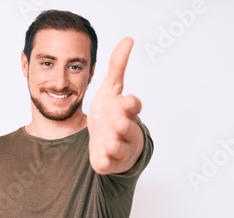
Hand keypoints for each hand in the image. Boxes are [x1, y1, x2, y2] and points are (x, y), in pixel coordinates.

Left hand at [88, 37, 143, 174]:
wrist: (107, 141)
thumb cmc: (111, 114)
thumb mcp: (111, 89)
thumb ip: (117, 66)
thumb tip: (128, 39)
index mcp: (125, 111)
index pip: (132, 106)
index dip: (131, 104)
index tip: (129, 101)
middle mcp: (124, 129)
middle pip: (126, 127)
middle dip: (123, 126)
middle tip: (118, 123)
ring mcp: (117, 147)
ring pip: (119, 147)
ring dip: (115, 145)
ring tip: (109, 143)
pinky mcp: (107, 161)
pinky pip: (107, 164)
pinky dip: (105, 163)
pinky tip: (101, 160)